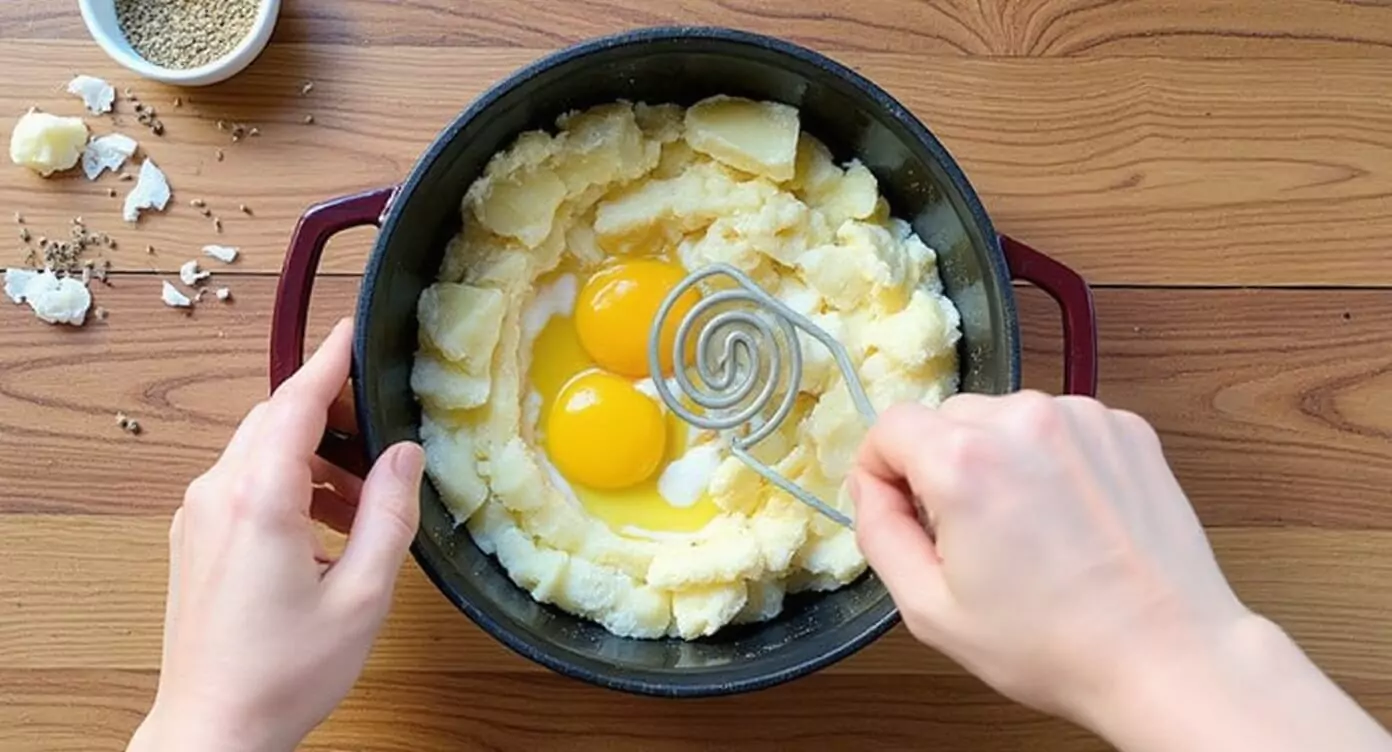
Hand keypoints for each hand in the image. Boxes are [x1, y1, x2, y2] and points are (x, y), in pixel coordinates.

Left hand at [127, 320, 423, 751]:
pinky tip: (328, 522)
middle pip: (274, 418)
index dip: (331, 359)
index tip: (357, 329)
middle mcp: (216, 495)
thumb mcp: (362, 595)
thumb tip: (404, 455)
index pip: (295, 401)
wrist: (211, 731)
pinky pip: (244, 484)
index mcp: (258, 499)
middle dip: (329, 408)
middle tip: (381, 420)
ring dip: (313, 453)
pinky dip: (290, 482)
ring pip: (259, 451)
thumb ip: (388, 514)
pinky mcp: (195, 539)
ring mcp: (198, 517)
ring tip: (366, 491)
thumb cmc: (284, 674)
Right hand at [851, 392, 1391, 751]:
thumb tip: (870, 485)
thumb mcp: (930, 608)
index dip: (881, 471)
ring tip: (1029, 529)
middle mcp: (1023, 419)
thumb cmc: (1049, 644)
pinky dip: (1050, 460)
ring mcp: (1082, 417)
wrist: (1168, 656)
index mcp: (964, 461)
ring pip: (1002, 420)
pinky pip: (1057, 427)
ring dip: (997, 459)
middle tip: (970, 535)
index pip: (889, 426)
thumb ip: (879, 532)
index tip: (903, 514)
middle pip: (945, 419)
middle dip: (940, 467)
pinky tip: (1070, 516)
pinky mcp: (1126, 427)